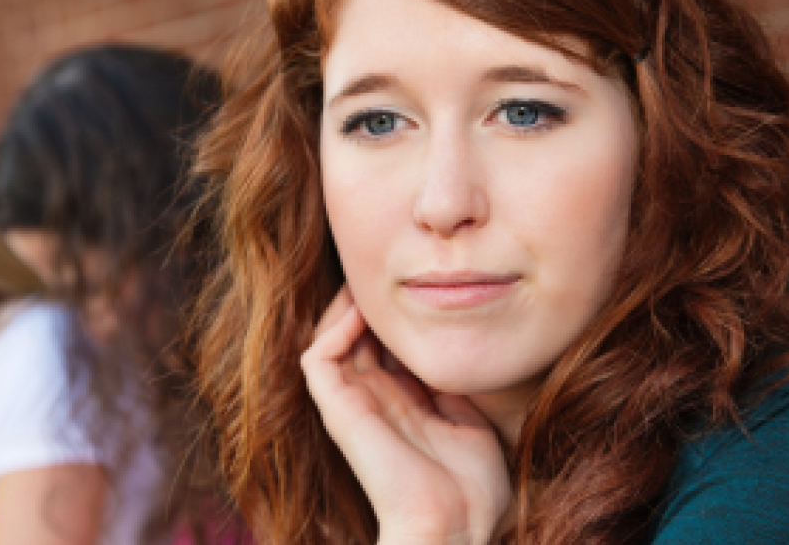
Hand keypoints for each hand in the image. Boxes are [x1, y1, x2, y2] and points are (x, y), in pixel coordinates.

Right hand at [300, 287, 511, 544]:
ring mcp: (352, 405)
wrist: (459, 525)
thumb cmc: (471, 488)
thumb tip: (450, 349)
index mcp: (401, 404)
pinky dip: (334, 327)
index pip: (383, 347)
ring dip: (346, 307)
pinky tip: (363, 311)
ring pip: (329, 340)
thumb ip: (453, 386)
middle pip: (354, 337)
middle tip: (387, 269)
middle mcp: (372, 401)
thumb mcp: (471, 419)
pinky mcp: (339, 410)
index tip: (417, 284)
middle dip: (368, 301)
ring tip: (369, 281)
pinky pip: (317, 358)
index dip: (395, 315)